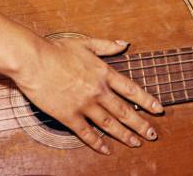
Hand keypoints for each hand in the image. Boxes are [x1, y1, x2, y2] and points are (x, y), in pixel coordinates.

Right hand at [14, 36, 163, 154]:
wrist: (34, 61)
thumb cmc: (58, 50)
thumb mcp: (86, 43)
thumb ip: (107, 46)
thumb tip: (124, 43)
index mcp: (104, 73)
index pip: (131, 90)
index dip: (147, 100)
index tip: (158, 109)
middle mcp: (98, 91)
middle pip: (125, 111)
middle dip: (140, 124)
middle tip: (152, 134)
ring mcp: (84, 105)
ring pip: (109, 125)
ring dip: (125, 135)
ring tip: (136, 143)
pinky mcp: (69, 116)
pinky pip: (86, 133)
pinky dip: (97, 143)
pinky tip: (106, 149)